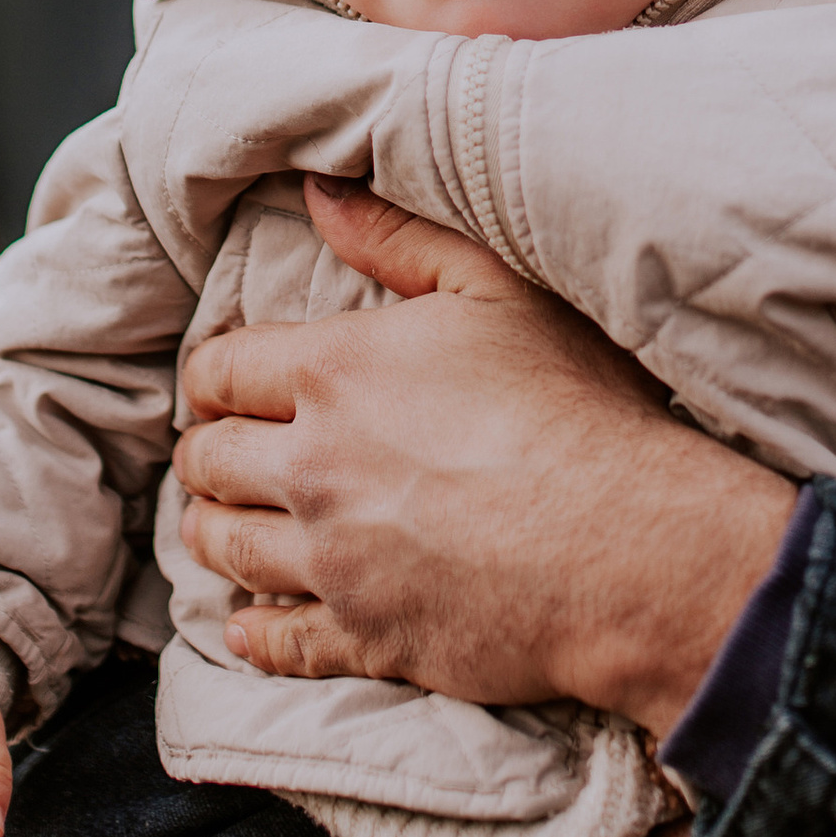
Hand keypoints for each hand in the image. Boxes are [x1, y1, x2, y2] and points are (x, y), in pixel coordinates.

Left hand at [174, 178, 795, 733]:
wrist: (626, 544)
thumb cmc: (574, 407)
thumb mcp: (498, 288)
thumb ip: (399, 237)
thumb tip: (320, 195)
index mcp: (333, 373)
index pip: (220, 371)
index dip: (215, 376)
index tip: (225, 387)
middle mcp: (312, 468)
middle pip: (210, 462)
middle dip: (210, 453)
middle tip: (224, 455)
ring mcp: (332, 560)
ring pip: (226, 549)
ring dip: (214, 533)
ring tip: (224, 526)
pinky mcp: (364, 636)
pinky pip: (276, 641)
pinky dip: (253, 632)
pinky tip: (251, 625)